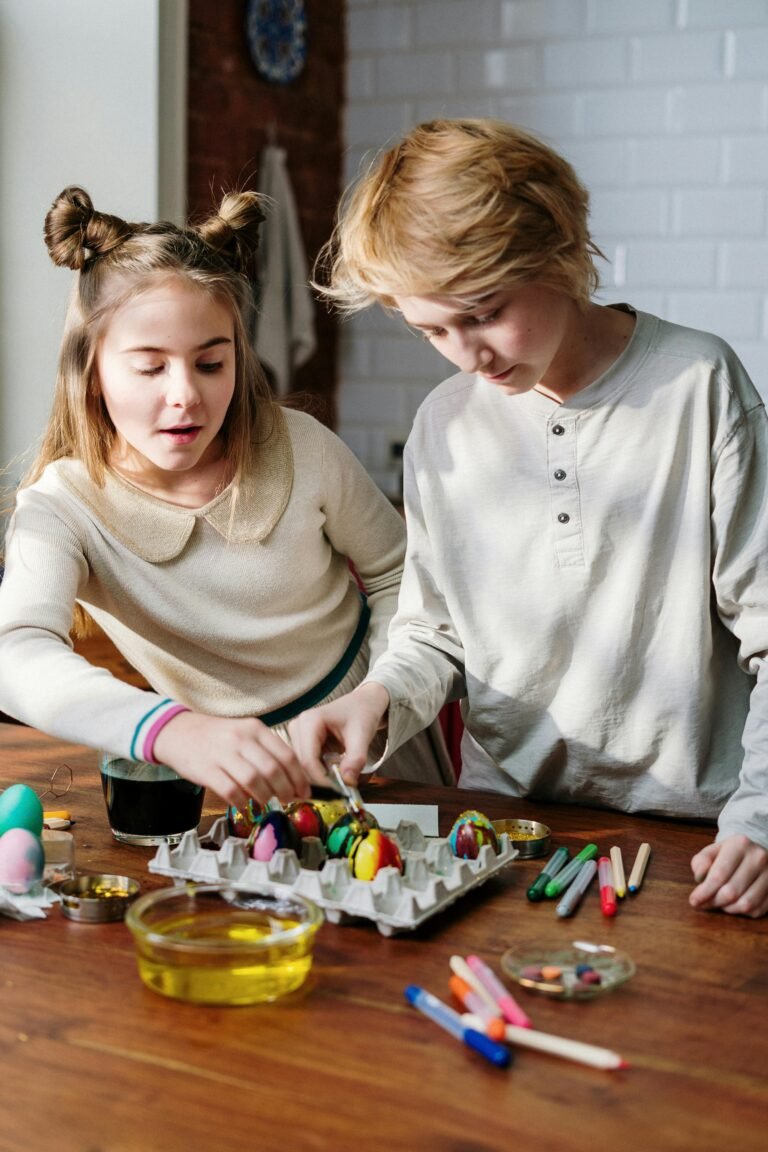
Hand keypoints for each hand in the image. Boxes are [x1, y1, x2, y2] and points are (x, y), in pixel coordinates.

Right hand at [152, 711, 310, 808]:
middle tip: (289, 800)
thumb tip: (292, 778)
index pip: (286, 754)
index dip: (299, 776)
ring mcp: (222, 754)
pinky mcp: (206, 770)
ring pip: (254, 780)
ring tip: (269, 802)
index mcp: (255, 729)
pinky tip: (245, 805)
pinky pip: (230, 790)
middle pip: (273, 769)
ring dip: (266, 796)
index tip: (305, 791)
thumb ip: (266, 751)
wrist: (178, 732)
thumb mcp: (245, 733)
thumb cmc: (218, 737)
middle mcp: (240, 739)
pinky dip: (242, 801)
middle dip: (286, 789)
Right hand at [289, 681, 390, 787]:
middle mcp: (297, 727)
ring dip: (318, 779)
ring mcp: (297, 735)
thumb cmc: (362, 713)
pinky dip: (319, 774)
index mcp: (309, 721)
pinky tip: (332, 775)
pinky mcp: (301, 743)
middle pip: (301, 765)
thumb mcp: (362, 735)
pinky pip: (305, 765)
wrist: (363, 704)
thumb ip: (356, 759)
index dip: (321, 780)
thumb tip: (348, 782)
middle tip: (339, 792)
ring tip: (338, 782)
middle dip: (319, 781)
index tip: (337, 792)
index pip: (308, 759)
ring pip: (301, 768)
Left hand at [689, 834, 767, 917]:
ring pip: (746, 904)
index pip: (719, 875)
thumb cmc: (728, 855)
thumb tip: (700, 878)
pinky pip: (757, 910)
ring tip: (719, 903)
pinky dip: (741, 912)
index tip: (694, 901)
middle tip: (703, 904)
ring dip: (728, 908)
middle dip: (713, 902)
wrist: (755, 853)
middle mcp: (759, 858)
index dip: (704, 892)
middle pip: (731, 892)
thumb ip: (701, 862)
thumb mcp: (712, 851)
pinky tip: (733, 904)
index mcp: (740, 845)